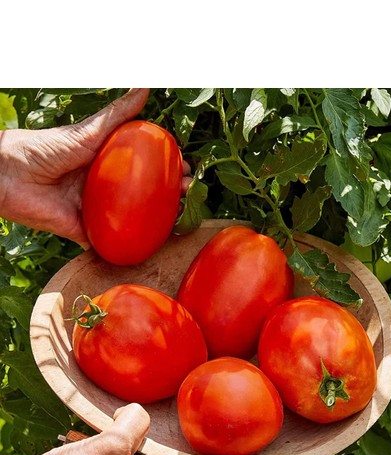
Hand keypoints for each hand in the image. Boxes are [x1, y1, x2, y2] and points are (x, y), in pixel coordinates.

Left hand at [0, 89, 191, 247]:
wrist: (10, 176)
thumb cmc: (45, 148)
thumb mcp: (88, 131)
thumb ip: (117, 115)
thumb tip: (145, 87)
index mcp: (107, 164)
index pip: (145, 168)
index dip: (167, 170)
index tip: (186, 170)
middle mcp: (105, 188)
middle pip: (143, 195)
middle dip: (168, 197)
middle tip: (187, 194)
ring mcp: (96, 211)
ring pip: (132, 219)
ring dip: (155, 221)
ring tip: (177, 218)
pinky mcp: (85, 232)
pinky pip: (111, 241)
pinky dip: (128, 245)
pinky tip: (150, 244)